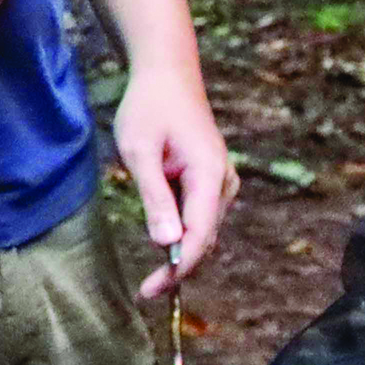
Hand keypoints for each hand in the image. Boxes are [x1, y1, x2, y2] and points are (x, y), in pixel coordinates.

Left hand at [112, 61, 233, 297]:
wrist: (166, 73)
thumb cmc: (149, 107)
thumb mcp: (140, 151)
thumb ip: (154, 197)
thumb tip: (167, 244)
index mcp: (210, 174)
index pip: (199, 236)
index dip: (177, 268)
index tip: (150, 291)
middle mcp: (224, 182)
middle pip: (205, 238)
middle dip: (178, 267)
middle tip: (145, 291)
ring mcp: (222, 181)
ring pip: (204, 230)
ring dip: (180, 251)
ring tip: (150, 273)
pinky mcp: (213, 180)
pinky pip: (201, 215)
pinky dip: (182, 232)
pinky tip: (162, 237)